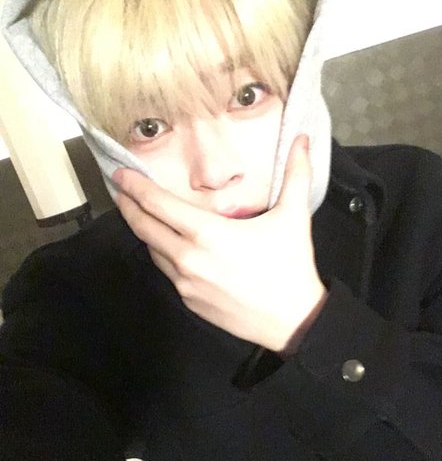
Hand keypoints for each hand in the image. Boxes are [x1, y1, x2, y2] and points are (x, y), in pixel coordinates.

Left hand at [112, 134, 327, 352]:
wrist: (292, 321)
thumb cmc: (290, 267)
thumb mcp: (294, 217)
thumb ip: (296, 174)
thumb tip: (302, 139)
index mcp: (207, 232)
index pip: (157, 203)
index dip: (134, 186)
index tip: (120, 174)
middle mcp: (188, 258)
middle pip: (143, 227)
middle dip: (128, 206)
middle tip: (121, 191)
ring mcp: (185, 283)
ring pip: (152, 251)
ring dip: (146, 232)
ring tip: (145, 217)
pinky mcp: (189, 302)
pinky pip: (167, 273)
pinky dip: (164, 256)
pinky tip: (172, 248)